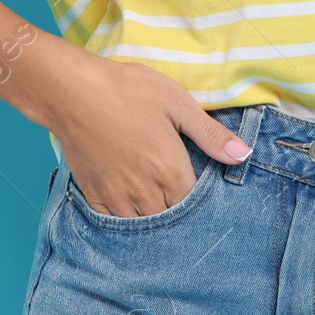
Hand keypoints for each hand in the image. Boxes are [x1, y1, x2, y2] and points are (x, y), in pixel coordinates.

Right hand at [19, 41, 250, 216]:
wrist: (71, 90)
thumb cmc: (128, 90)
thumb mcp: (177, 103)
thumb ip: (211, 134)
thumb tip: (243, 155)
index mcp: (171, 173)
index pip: (195, 204)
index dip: (199, 196)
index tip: (196, 182)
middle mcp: (146, 194)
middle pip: (171, 218)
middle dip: (177, 207)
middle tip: (174, 188)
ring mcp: (117, 197)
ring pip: (143, 224)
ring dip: (152, 214)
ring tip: (154, 195)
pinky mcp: (94, 194)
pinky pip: (115, 221)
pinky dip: (125, 216)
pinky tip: (129, 200)